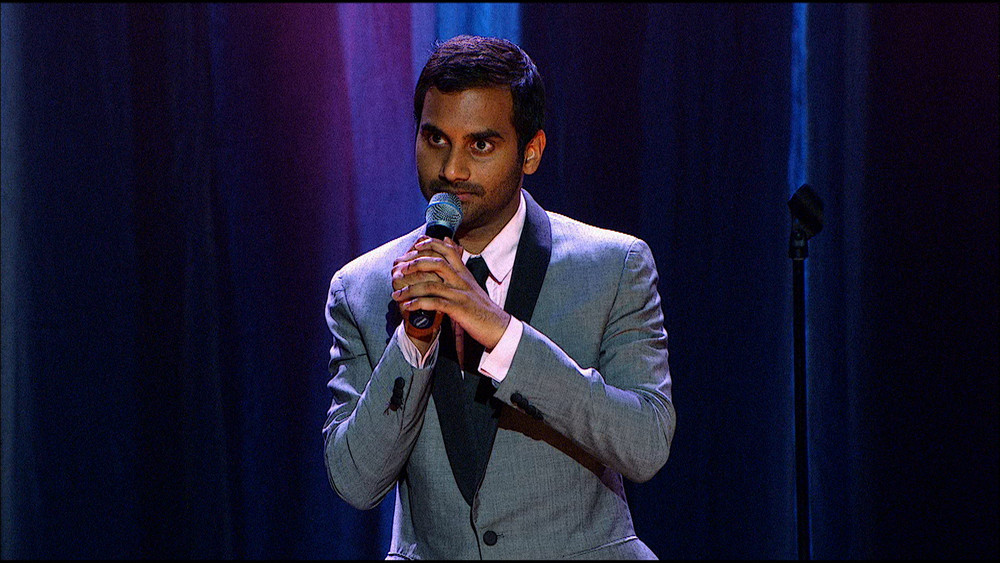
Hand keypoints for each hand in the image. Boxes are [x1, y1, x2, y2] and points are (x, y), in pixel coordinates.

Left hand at [391, 236, 509, 353]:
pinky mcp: (459, 310)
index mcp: (464, 274)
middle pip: (437, 264)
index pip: (448, 250)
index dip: (431, 244)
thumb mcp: (471, 283)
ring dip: (411, 289)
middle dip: (415, 264)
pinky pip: (435, 304)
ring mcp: (460, 295)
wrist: (498, 326)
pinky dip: (419, 305)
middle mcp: (462, 281)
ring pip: (432, 285)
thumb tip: (449, 243)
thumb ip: (458, 265)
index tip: (415, 245)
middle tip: (400, 269)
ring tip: (397, 294)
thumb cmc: (482, 307)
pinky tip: (408, 308)